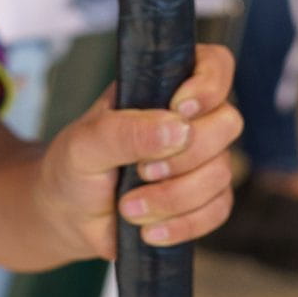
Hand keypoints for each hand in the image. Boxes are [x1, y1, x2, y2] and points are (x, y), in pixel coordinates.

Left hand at [34, 44, 240, 258]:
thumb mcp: (85, 143)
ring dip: (174, 197)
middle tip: (140, 171)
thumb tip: (178, 130)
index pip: (215, 65)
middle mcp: (191, 120)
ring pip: (221, 173)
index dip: (209, 85)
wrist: (69, 216)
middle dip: (185, 155)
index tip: (180, 109)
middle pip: (228, 123)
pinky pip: (217, 210)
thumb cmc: (75, 166)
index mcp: (163, 89)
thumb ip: (125, 131)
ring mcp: (202, 161)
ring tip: (128, 207)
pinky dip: (183, 224)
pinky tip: (149, 231)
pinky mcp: (204, 201)